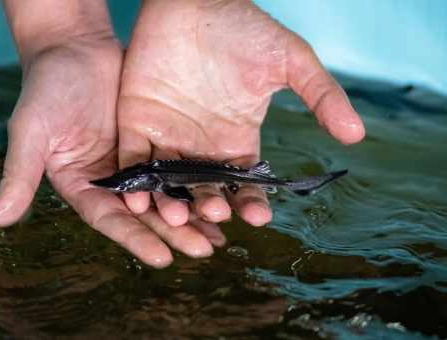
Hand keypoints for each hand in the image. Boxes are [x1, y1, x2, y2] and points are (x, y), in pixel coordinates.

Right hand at [0, 37, 220, 266]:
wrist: (75, 45)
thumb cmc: (46, 87)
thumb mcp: (30, 133)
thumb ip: (18, 177)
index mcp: (79, 185)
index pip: (109, 219)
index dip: (134, 239)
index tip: (163, 258)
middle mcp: (108, 180)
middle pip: (143, 214)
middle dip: (173, 232)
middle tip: (204, 250)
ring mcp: (132, 162)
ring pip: (164, 195)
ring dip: (190, 215)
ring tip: (219, 235)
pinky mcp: (151, 142)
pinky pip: (175, 167)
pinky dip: (194, 183)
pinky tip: (219, 197)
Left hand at [118, 0, 364, 250]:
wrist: (195, 0)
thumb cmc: (244, 27)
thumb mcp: (291, 61)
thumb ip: (321, 96)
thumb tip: (357, 135)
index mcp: (236, 140)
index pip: (244, 183)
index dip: (251, 202)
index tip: (257, 216)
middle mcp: (201, 146)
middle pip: (203, 190)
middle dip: (209, 206)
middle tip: (214, 212)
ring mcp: (168, 136)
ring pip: (167, 183)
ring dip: (169, 203)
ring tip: (174, 217)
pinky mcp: (137, 123)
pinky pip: (133, 159)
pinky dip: (133, 180)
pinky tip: (135, 199)